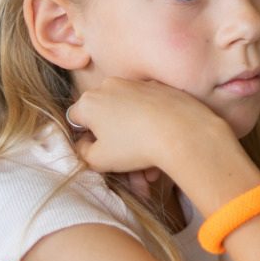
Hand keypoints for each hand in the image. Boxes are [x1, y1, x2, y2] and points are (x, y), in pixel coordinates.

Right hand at [67, 78, 246, 195]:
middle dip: (116, 151)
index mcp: (90, 100)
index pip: (77, 120)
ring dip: (136, 148)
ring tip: (148, 175)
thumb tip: (83, 144)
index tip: (97, 155)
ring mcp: (136, 84)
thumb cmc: (135, 146)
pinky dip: (150, 130)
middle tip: (128, 176)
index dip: (85, 140)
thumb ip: (82, 152)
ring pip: (129, 120)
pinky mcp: (159, 88)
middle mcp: (110, 86)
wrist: (182, 132)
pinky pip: (148, 112)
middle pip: (107, 121)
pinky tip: (160, 155)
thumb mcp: (98, 159)